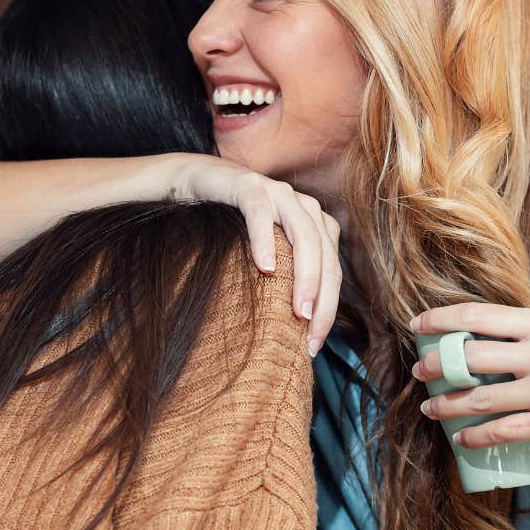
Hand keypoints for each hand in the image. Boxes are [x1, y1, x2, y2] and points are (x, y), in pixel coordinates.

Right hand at [173, 156, 339, 355]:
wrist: (197, 183)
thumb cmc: (231, 229)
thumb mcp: (264, 257)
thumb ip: (283, 280)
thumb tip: (293, 332)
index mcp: (315, 226)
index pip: (332, 272)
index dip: (328, 310)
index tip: (312, 346)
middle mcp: (304, 207)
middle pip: (325, 256)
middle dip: (323, 299)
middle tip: (310, 335)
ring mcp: (278, 193)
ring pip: (304, 235)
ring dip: (305, 275)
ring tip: (299, 311)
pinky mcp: (249, 185)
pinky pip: (261, 212)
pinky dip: (265, 239)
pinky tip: (264, 267)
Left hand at [409, 304, 529, 450]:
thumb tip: (484, 336)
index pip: (477, 316)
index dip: (440, 320)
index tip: (417, 326)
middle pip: (469, 357)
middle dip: (436, 365)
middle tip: (420, 371)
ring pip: (478, 398)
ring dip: (446, 404)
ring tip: (431, 407)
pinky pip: (501, 431)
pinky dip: (474, 436)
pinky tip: (461, 438)